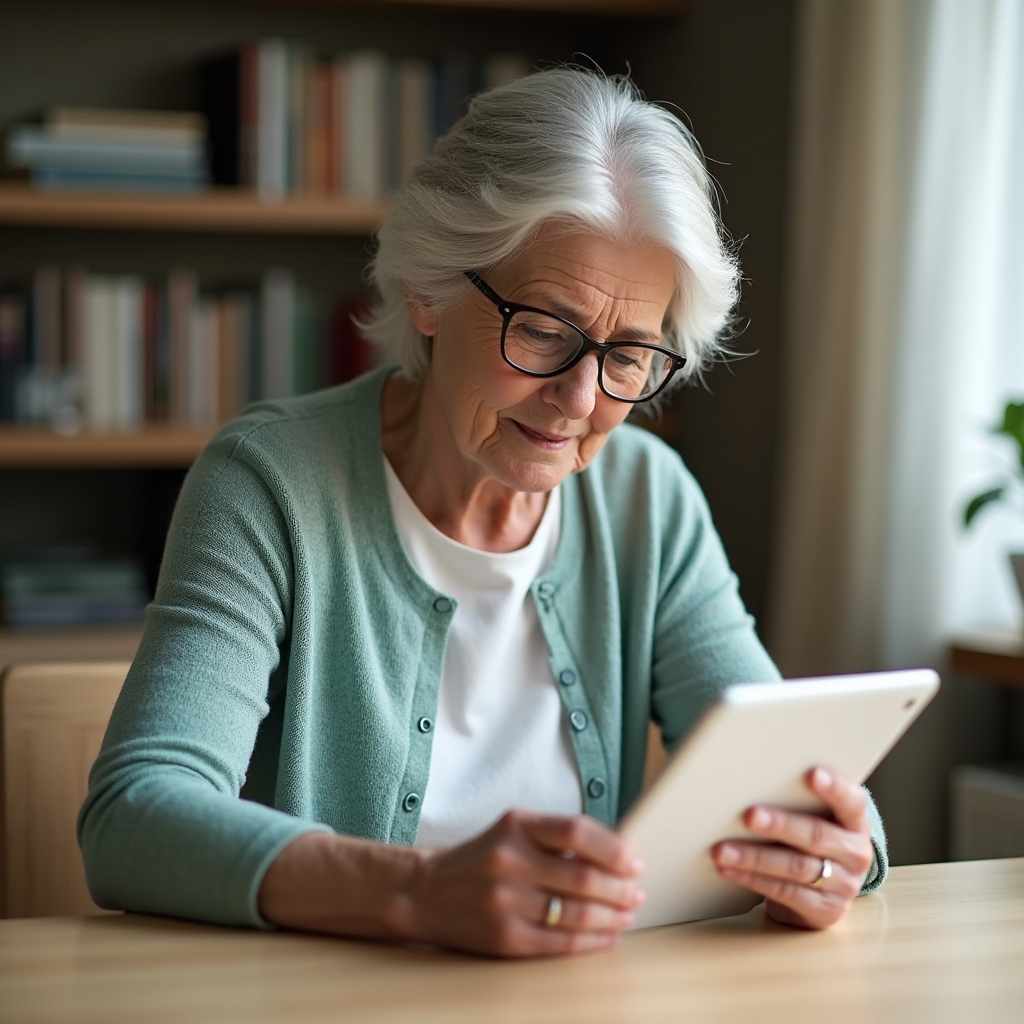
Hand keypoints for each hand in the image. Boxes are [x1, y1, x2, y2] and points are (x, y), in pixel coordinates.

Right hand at [405, 809, 645, 956]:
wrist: (426, 891)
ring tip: (627, 914)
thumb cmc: (481, 858)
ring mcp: (506, 901)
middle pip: (583, 876)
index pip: (577, 831)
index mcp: (517, 825)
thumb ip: (556, 836)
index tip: (635, 861)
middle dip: (620, 888)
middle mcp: (511, 860)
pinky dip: (592, 941)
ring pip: (577, 912)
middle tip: (637, 892)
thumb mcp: (513, 830)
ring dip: (612, 916)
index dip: (614, 848)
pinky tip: (606, 936)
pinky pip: (560, 941)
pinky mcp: (505, 937)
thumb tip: (616, 853)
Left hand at [711, 768, 874, 929]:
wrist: (823, 890)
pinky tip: (730, 871)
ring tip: (723, 850)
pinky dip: (752, 880)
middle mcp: (855, 853)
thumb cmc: (808, 840)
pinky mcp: (826, 911)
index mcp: (855, 822)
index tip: (811, 774)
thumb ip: (797, 801)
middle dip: (780, 824)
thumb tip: (748, 784)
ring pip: (796, 867)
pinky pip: (785, 893)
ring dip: (755, 857)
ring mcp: (844, 885)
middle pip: (816, 835)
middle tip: (749, 815)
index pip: (851, 802)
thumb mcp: (813, 818)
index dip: (833, 788)